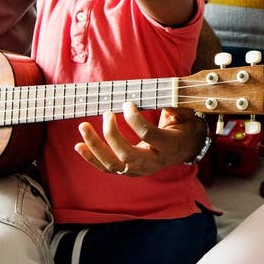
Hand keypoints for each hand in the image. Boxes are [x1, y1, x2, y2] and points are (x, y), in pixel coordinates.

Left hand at [74, 103, 202, 176]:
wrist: (185, 148)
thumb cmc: (183, 126)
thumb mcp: (185, 114)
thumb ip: (174, 104)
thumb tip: (161, 92)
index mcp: (168, 146)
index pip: (148, 135)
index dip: (134, 118)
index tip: (127, 102)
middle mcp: (153, 162)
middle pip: (127, 155)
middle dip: (111, 135)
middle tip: (106, 113)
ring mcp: (139, 169)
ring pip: (112, 165)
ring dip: (95, 146)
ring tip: (83, 126)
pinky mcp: (129, 171)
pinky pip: (107, 168)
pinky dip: (91, 157)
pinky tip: (79, 145)